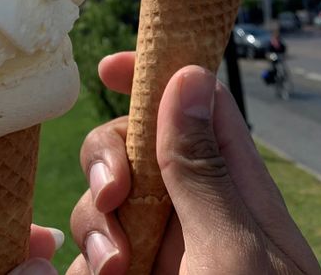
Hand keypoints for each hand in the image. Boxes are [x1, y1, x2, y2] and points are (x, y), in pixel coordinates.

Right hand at [69, 52, 320, 274]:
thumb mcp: (234, 253)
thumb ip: (204, 172)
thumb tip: (188, 75)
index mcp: (235, 192)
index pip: (195, 109)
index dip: (154, 76)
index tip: (109, 67)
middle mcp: (194, 216)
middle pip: (135, 150)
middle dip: (110, 161)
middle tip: (112, 196)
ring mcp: (160, 255)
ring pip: (105, 206)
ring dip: (94, 226)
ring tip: (113, 272)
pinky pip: (92, 258)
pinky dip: (85, 264)